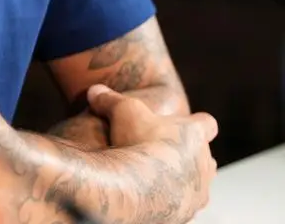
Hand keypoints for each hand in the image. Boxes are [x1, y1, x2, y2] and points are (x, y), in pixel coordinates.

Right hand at [87, 84, 218, 215]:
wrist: (136, 188)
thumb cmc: (135, 144)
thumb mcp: (121, 111)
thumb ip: (110, 100)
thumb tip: (95, 91)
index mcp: (195, 135)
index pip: (207, 124)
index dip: (195, 123)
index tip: (181, 125)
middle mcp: (204, 164)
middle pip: (205, 157)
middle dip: (187, 155)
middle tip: (160, 152)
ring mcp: (198, 192)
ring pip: (198, 184)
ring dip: (182, 180)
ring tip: (155, 179)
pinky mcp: (187, 213)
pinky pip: (183, 206)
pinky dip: (170, 201)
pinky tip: (150, 197)